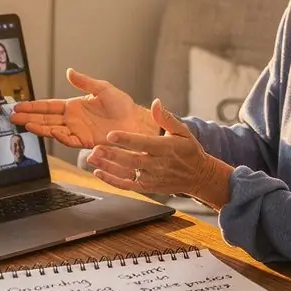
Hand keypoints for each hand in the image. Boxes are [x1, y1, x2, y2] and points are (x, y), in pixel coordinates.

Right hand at [10, 68, 156, 150]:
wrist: (135, 121)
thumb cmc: (122, 105)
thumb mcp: (102, 88)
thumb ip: (84, 82)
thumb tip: (69, 71)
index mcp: (74, 105)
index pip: (48, 105)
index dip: (33, 106)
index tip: (19, 105)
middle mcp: (72, 119)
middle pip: (45, 118)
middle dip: (29, 117)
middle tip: (12, 117)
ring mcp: (77, 130)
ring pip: (52, 129)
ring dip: (39, 127)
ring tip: (25, 125)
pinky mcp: (84, 141)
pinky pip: (68, 139)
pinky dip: (58, 136)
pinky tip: (50, 131)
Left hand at [87, 100, 232, 209]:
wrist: (199, 176)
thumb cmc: (189, 151)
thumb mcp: (183, 132)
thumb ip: (166, 118)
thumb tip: (155, 103)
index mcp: (166, 148)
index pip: (143, 143)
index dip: (127, 139)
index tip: (111, 134)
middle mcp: (158, 164)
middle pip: (131, 160)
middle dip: (112, 155)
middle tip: (95, 148)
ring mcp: (152, 178)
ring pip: (126, 173)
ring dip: (108, 166)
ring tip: (92, 158)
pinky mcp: (148, 187)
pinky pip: (127, 185)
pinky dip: (112, 181)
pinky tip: (98, 172)